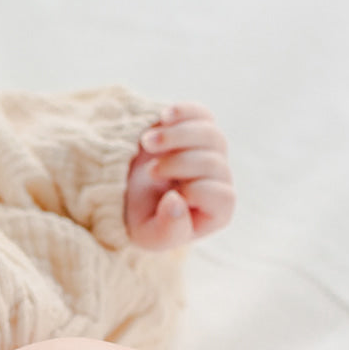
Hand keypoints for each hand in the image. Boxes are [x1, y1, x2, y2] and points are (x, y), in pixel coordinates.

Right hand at [125, 103, 234, 250]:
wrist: (125, 191)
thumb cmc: (143, 219)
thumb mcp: (151, 236)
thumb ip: (168, 231)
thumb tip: (177, 202)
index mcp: (216, 212)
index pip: (223, 198)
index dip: (194, 192)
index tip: (166, 197)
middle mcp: (220, 180)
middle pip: (214, 163)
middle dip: (179, 165)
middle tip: (150, 172)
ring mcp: (212, 151)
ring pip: (210, 134)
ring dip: (176, 136)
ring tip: (147, 143)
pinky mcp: (199, 127)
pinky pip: (200, 114)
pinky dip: (182, 113)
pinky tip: (162, 118)